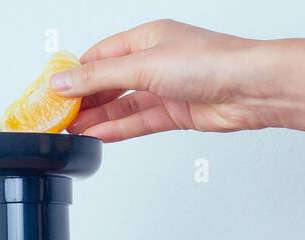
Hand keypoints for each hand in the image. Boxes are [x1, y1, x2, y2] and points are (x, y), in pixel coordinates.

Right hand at [53, 20, 274, 141]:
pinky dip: (119, 130)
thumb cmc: (211, 62)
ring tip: (72, 132)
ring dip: (98, 119)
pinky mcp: (177, 113)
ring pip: (124, 106)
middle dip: (84, 101)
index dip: (75, 75)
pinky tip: (98, 136)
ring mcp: (167, 89)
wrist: (251, 88)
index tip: (52, 92)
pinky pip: (140, 122)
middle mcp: (156, 62)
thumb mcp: (144, 66)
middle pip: (110, 83)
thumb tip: (64, 81)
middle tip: (58, 118)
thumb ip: (100, 78)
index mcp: (147, 37)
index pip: (100, 56)